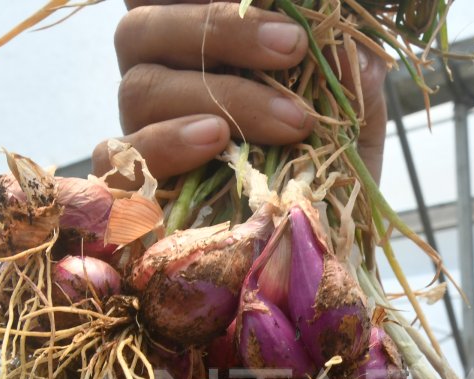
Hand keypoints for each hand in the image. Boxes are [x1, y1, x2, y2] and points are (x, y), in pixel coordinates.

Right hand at [92, 1, 387, 182]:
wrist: (316, 258)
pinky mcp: (133, 188)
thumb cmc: (326, 175)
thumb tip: (342, 41)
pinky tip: (215, 140)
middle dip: (221, 28)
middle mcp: (158, 79)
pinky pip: (119, 158)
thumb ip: (349, 78)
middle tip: (292, 46)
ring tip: (283, 118)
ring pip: (138, 88)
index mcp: (198, 46)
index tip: (280, 13)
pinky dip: (166, 143)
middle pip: (144, 27)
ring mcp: (140, 132)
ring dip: (214, 94)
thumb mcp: (353, 124)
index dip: (206, 0)